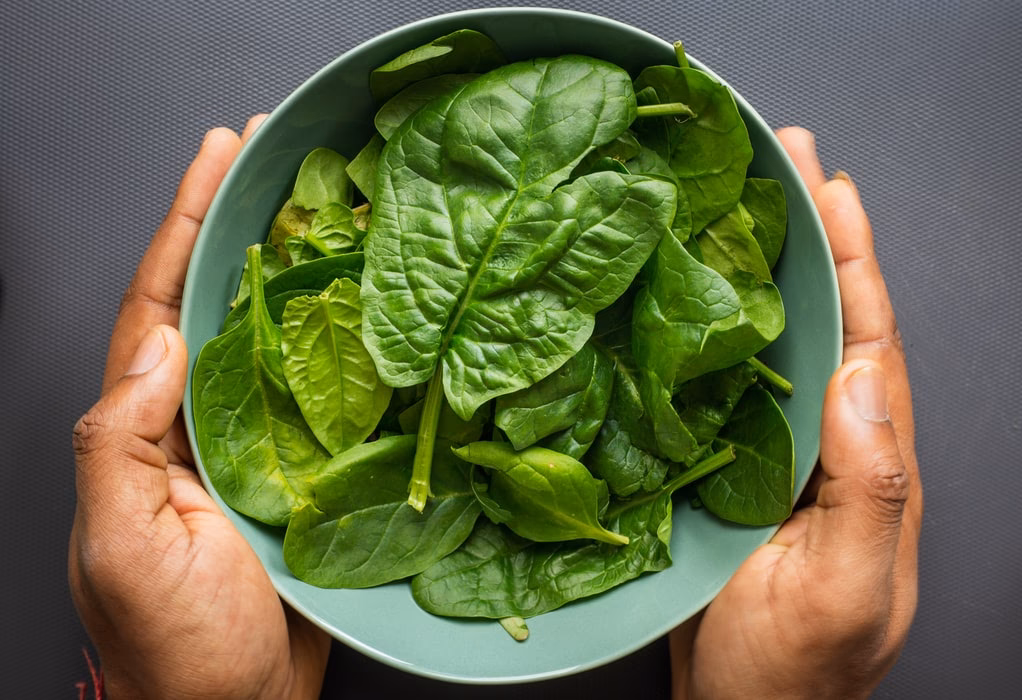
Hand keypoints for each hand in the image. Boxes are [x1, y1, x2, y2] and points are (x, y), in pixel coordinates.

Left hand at [69, 117, 330, 698]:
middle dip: (240, 222)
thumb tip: (157, 342)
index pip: (159, 303)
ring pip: (276, 336)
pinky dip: (344, 340)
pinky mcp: (306, 469)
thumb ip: (119, 443)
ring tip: (330, 205)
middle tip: (279, 154)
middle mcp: (199, 420)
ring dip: (298, 268)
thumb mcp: (120, 546)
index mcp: (146, 427)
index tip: (221, 155)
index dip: (186, 223)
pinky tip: (371, 306)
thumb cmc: (174, 645)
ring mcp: (255, 443)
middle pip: (218, 300)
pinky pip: (324, 390)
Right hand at [670, 127, 922, 698]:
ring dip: (755, 268)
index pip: (868, 337)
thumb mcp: (847, 590)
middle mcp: (826, 441)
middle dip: (807, 234)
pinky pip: (716, 382)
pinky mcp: (722, 467)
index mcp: (870, 459)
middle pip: (823, 318)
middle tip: (780, 158)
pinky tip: (679, 292)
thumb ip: (873, 490)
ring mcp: (773, 452)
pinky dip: (704, 328)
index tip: (829, 186)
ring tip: (730, 200)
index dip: (851, 257)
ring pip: (769, 340)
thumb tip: (865, 378)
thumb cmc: (795, 673)